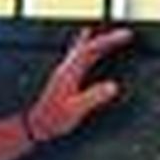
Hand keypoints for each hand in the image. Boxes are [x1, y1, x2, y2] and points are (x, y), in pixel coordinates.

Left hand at [25, 26, 132, 141]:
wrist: (33, 126)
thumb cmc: (52, 119)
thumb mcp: (76, 110)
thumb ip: (94, 97)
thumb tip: (114, 86)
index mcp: (69, 73)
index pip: (90, 50)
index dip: (108, 41)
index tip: (125, 35)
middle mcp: (65, 69)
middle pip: (86, 47)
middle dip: (106, 39)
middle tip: (125, 34)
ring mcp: (63, 73)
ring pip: (80, 51)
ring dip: (94, 41)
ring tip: (106, 34)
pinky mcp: (62, 80)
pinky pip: (75, 58)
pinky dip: (82, 49)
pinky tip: (82, 49)